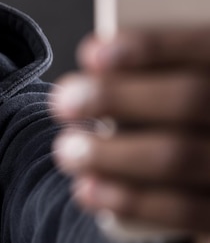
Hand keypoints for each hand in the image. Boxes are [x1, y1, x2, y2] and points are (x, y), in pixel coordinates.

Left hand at [49, 29, 209, 239]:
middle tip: (62, 101)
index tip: (92, 54)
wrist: (209, 163)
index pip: (203, 46)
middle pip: (188, 99)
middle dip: (115, 97)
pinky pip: (183, 210)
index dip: (150, 47)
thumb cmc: (179, 111)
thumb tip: (97, 64)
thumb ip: (156, 69)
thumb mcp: (181, 80)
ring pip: (179, 156)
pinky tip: (88, 190)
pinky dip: (129, 200)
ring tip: (66, 150)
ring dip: (109, 154)